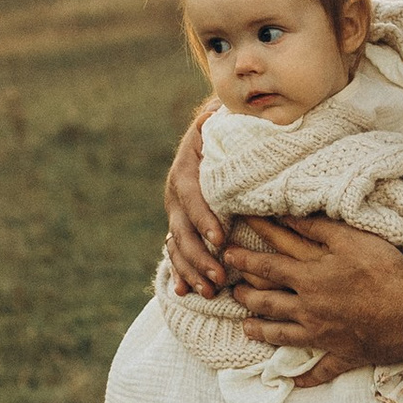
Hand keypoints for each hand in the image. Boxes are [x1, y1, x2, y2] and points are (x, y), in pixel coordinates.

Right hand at [164, 109, 224, 292]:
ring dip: (191, 270)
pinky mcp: (180, 224)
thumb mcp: (226, 119)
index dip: (203, 216)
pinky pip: (176, 252)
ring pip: (177, 245)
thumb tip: (223, 110)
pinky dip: (179, 273)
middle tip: (219, 276)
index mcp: (186, 167)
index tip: (220, 236)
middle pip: (182, 227)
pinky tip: (184, 292)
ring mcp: (175, 211)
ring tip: (210, 290)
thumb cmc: (227, 127)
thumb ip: (227, 119)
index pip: (192, 193)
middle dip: (200, 254)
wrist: (212, 131)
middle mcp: (176, 191)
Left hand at [223, 219, 402, 379]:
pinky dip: (306, 377)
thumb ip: (316, 228)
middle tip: (230, 289)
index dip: (245, 258)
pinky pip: (320, 371)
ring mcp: (324, 335)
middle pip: (267, 303)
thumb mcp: (351, 240)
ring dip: (261, 332)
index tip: (226, 252)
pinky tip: (295, 381)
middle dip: (245, 295)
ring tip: (245, 328)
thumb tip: (287, 216)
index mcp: (310, 278)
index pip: (267, 265)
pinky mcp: (343, 355)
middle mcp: (309, 309)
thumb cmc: (385, 272)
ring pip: (282, 336)